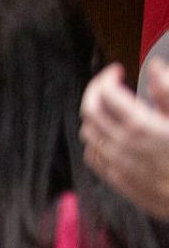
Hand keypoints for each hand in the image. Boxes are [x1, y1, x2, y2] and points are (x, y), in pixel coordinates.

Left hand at [82, 61, 168, 219]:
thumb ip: (168, 91)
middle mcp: (122, 146)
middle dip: (95, 91)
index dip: (107, 77)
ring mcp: (116, 165)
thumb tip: (155, 67)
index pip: (106, 94)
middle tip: (108, 84)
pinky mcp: (117, 180)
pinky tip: (109, 135)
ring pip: (87, 133)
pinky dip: (95, 140)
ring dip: (94, 115)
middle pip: (89, 111)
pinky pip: (93, 156)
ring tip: (110, 107)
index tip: (116, 71)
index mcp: (141, 127)